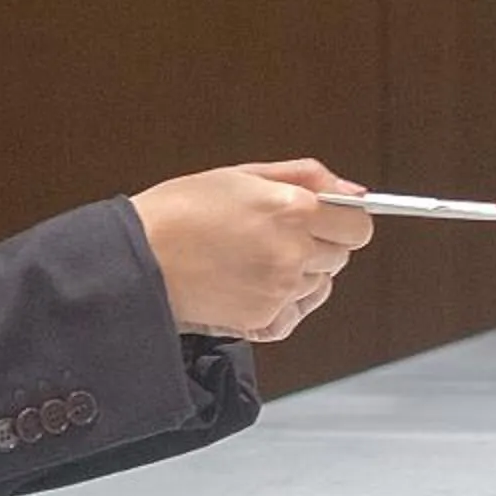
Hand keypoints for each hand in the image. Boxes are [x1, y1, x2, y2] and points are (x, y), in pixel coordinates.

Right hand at [130, 159, 373, 341]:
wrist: (137, 259)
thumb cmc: (179, 212)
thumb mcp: (243, 174)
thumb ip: (308, 177)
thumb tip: (354, 191)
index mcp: (294, 209)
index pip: (359, 225)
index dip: (344, 220)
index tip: (328, 219)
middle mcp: (294, 252)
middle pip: (341, 256)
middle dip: (319, 245)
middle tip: (276, 235)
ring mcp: (280, 290)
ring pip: (320, 285)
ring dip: (299, 273)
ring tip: (254, 259)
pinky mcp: (264, 321)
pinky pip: (295, 313)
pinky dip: (283, 303)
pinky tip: (253, 284)